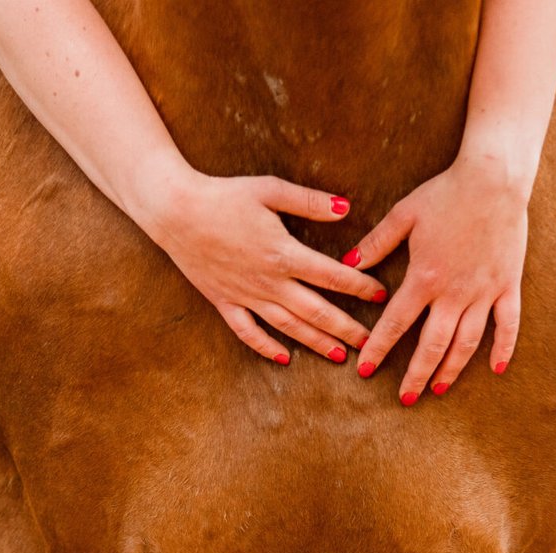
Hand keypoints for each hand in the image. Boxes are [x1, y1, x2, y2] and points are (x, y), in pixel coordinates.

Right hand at [136, 166, 386, 364]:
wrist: (174, 210)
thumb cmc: (223, 196)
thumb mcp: (269, 190)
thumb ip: (310, 202)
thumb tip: (347, 208)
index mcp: (283, 253)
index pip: (332, 276)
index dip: (360, 287)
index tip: (381, 295)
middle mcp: (268, 281)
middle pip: (316, 311)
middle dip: (346, 328)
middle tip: (370, 344)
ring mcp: (245, 295)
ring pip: (288, 327)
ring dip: (315, 343)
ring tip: (339, 356)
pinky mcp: (224, 302)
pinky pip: (248, 332)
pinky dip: (266, 347)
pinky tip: (284, 358)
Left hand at [350, 154, 529, 402]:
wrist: (493, 178)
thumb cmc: (446, 192)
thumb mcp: (403, 214)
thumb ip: (376, 243)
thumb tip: (347, 263)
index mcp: (424, 277)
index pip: (396, 323)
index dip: (378, 348)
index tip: (364, 370)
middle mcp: (454, 292)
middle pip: (432, 344)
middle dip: (416, 374)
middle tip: (405, 398)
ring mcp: (484, 291)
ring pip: (467, 342)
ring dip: (452, 369)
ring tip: (438, 388)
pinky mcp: (508, 285)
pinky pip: (508, 324)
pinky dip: (503, 348)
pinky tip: (497, 369)